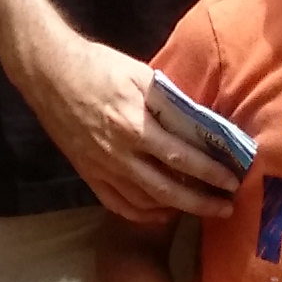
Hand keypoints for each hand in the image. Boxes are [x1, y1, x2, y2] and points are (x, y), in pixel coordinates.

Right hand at [25, 27, 241, 223]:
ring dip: (175, 209)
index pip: (182, 157)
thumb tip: (203, 120)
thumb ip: (170, 100)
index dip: (211, 173)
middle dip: (201, 202)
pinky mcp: (87, 173)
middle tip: (226, 208)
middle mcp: (119, 154)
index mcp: (135, 126)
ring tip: (200, 208)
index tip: (234, 180)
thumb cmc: (97, 66)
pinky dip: (142, 214)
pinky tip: (161, 212)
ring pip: (144, 202)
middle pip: (167, 190)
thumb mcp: (140, 74)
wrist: (48, 73)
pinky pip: (117, 204)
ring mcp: (101, 168)